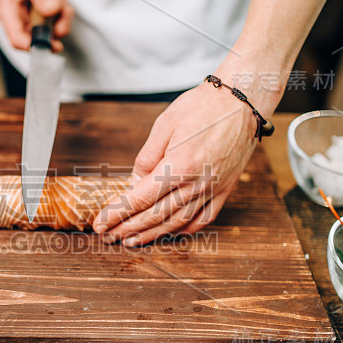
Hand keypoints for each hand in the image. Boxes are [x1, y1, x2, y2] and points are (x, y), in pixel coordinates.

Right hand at [0, 0, 73, 51]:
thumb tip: (52, 11)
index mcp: (6, 10)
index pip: (18, 40)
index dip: (36, 46)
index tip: (54, 44)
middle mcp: (15, 14)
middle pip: (37, 34)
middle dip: (54, 25)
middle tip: (62, 11)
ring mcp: (25, 11)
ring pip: (46, 24)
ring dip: (58, 12)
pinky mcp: (33, 5)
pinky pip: (49, 13)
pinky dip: (57, 4)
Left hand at [92, 82, 259, 245]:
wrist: (243, 102)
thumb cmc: (202, 106)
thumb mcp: (165, 124)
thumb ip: (147, 157)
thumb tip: (133, 183)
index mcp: (178, 165)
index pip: (139, 198)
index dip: (117, 214)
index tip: (100, 224)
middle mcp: (197, 182)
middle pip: (155, 215)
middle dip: (127, 228)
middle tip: (108, 236)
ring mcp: (213, 189)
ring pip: (177, 222)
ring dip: (152, 234)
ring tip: (131, 240)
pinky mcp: (225, 189)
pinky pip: (204, 219)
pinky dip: (184, 230)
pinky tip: (169, 233)